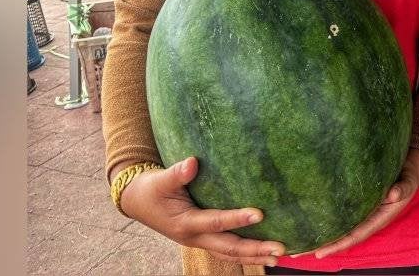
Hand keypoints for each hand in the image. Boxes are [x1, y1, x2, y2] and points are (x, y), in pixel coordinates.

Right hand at [119, 156, 285, 266]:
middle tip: (279, 248)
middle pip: (228, 248)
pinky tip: (264, 253)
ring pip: (230, 254)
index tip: (259, 213)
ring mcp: (200, 242)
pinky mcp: (205, 240)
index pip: (215, 222)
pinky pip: (228, 251)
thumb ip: (177, 173)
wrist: (139, 203)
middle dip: (254, 249)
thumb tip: (192, 162)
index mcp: (185, 223)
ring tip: (278, 257)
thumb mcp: (160, 180)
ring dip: (254, 256)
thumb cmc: (152, 189)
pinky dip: (246, 254)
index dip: (236, 218)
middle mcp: (195, 238)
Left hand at [299, 149, 418, 259]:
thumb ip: (403, 187)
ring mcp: (360, 212)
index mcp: (378, 218)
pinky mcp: (355, 203)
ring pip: (337, 227)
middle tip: (295, 252)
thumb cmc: (408, 175)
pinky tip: (306, 219)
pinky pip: (338, 214)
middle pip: (341, 236)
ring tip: (293, 240)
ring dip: (317, 234)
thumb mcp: (408, 181)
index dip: (337, 244)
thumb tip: (394, 193)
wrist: (408, 168)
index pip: (355, 235)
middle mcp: (366, 219)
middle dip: (319, 245)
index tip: (319, 253)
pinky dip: (323, 219)